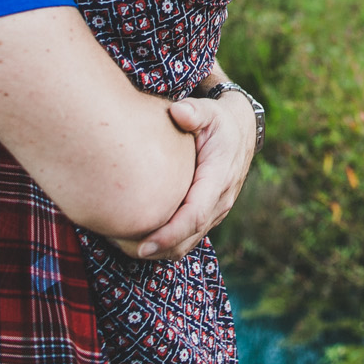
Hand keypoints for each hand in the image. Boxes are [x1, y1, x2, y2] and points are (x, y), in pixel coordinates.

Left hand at [127, 90, 257, 259]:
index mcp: (219, 178)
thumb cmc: (219, 121)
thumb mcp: (210, 112)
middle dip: (159, 249)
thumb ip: (195, 112)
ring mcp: (217, 210)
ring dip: (161, 251)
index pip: (195, 216)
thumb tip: (178, 112)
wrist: (240, 131)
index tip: (143, 245)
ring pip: (189, 242)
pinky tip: (140, 238)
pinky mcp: (209, 214)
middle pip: (190, 237)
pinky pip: (189, 237)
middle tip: (122, 249)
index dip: (170, 234)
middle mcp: (221, 200)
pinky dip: (167, 244)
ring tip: (126, 247)